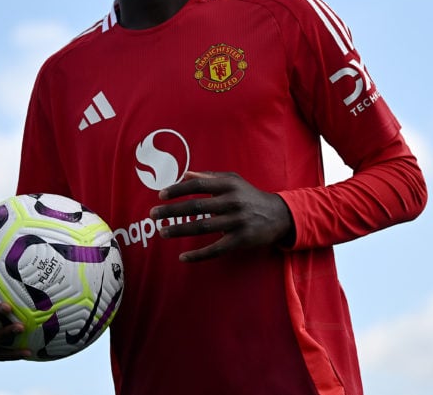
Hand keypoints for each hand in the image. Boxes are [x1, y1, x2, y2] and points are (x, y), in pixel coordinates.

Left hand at [149, 171, 293, 261]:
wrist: (279, 215)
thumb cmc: (249, 195)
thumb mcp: (233, 180)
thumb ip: (209, 177)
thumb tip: (184, 175)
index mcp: (228, 186)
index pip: (198, 186)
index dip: (178, 190)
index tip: (161, 195)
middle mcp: (232, 202)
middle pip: (197, 207)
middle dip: (173, 211)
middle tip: (153, 214)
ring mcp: (237, 222)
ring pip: (203, 228)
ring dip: (180, 230)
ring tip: (162, 232)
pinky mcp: (240, 241)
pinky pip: (216, 249)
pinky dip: (198, 255)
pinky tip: (183, 257)